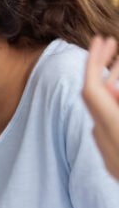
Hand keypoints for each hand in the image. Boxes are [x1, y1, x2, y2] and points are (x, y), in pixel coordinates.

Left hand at [83, 36, 118, 178]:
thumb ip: (117, 103)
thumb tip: (111, 85)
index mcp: (115, 128)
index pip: (91, 89)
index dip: (93, 62)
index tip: (100, 39)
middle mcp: (106, 142)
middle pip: (94, 99)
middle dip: (100, 70)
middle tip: (110, 45)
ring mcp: (109, 157)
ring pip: (102, 115)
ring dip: (110, 92)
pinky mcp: (115, 168)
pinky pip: (109, 132)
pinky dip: (115, 112)